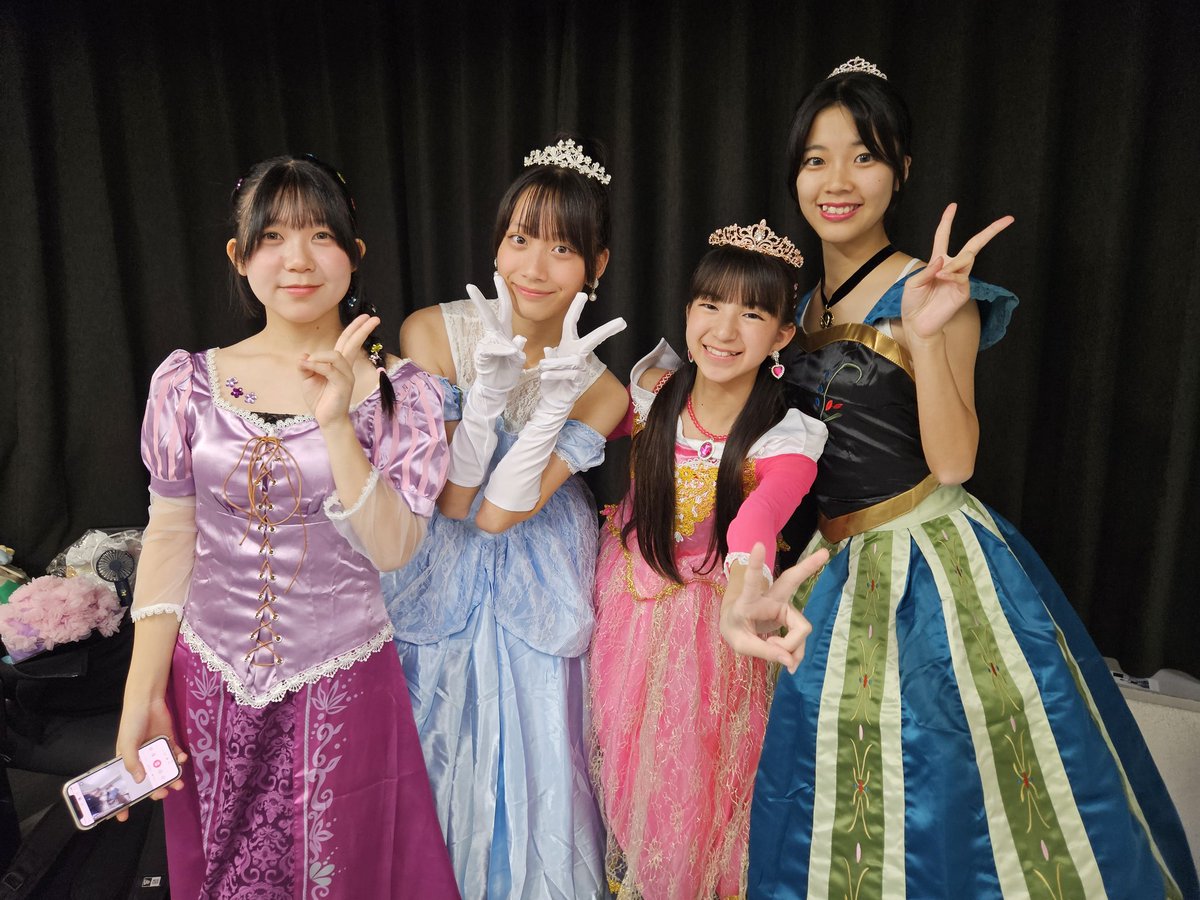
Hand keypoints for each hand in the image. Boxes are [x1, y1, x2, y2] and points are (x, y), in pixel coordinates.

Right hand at [114, 696, 187, 820]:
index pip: (122, 785)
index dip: (122, 801)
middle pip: (148, 781)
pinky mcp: (168, 742)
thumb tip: (139, 780)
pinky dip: (179, 760)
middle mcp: (141, 759)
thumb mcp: (127, 744)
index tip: (123, 817)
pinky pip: (174, 756)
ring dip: (171, 778)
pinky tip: (182, 759)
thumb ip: (132, 762)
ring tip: (178, 784)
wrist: (148, 702)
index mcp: (126, 762)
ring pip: (164, 771)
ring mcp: (156, 751)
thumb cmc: (132, 723)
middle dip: (155, 790)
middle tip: (163, 794)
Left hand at [299, 314, 379, 426]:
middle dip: (361, 329)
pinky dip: (316, 365)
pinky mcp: (343, 385)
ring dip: (318, 357)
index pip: (348, 342)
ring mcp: (346, 376)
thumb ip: (306, 366)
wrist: (326, 420)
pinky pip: (329, 369)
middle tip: (372, 318)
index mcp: (339, 364)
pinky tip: (306, 366)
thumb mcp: (307, 379)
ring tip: (306, 364)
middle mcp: (346, 368)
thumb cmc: (320, 400)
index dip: (355, 329)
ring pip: (335, 355)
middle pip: (353, 343)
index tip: (364, 318)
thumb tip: (305, 355)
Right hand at [466, 274, 527, 392]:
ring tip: (513, 355)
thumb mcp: (518, 358)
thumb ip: (518, 348)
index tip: (497, 277)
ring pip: (494, 337)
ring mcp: (486, 346)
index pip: (504, 309)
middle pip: (487, 315)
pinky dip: (501, 351)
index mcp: (504, 332)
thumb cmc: (507, 371)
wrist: (497, 388)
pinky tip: (508, 354)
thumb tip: (520, 338)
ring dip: (505, 345)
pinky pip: (491, 350)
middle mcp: (494, 336)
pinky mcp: (482, 357)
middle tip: (469, 286)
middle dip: (478, 300)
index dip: (502, 293)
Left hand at [535, 292, 626, 409]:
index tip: (582, 296)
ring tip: (545, 370)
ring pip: (568, 360)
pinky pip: (567, 373)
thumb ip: (551, 355)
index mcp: (569, 346)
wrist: (554, 399)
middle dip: (606, 330)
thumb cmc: (553, 378)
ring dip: (553, 365)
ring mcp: (580, 367)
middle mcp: (577, 354)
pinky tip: (546, 375)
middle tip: (622, 322)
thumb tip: (551, 350)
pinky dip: (554, 374)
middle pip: (592, 339)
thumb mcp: (548, 363)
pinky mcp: (579, 380)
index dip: (576, 309)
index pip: (572, 324)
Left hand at [720, 544, 828, 673]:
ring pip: (801, 627)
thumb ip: (765, 652)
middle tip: (825, 553)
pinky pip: (801, 638)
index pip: (751, 581)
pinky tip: (790, 661)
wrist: (736, 625)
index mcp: (749, 600)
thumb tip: (791, 661)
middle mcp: (770, 598)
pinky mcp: (791, 616)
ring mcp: (783, 606)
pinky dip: (796, 653)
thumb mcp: (741, 644)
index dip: (755, 564)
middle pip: (791, 580)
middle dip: (808, 566)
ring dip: (794, 648)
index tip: (758, 545)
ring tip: (781, 660)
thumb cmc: (735, 627)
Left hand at [901, 204, 1013, 341]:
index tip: (953, 206)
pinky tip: (942, 278)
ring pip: (967, 259)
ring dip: (954, 263)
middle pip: (974, 244)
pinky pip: (962, 276)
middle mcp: (952, 267)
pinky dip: (951, 275)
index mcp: (938, 261)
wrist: (917, 323)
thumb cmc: (913, 302)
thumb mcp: (913, 283)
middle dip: (991, 231)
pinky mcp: (964, 291)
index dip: (947, 221)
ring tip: (941, 274)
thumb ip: (927, 270)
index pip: (943, 236)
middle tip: (1008, 219)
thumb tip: (944, 260)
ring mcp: (960, 278)